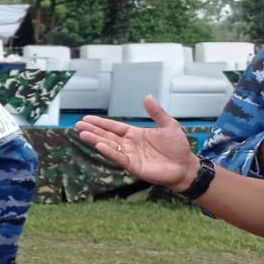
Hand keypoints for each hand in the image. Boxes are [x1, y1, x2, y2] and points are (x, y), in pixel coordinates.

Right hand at [76, 97, 197, 189]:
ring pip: (109, 146)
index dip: (101, 123)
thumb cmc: (178, 147)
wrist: (185, 166)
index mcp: (135, 134)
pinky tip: (99, 146)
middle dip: (92, 130)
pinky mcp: (133, 165)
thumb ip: (156, 112)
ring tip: (82, 134)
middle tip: (78, 125)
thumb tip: (147, 97)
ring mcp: (130, 155)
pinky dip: (109, 152)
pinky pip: (119, 157)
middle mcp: (129, 144)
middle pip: (107, 136)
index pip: (114, 127)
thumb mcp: (169, 125)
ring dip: (95, 140)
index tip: (87, 118)